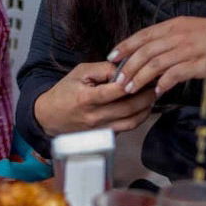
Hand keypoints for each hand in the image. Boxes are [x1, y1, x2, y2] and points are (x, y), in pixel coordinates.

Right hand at [34, 62, 157, 135]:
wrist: (49, 117)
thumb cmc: (65, 92)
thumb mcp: (79, 73)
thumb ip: (103, 69)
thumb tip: (124, 69)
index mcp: (86, 98)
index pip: (117, 90)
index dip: (134, 81)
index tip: (146, 73)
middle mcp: (94, 116)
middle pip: (129, 107)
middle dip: (147, 95)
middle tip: (156, 84)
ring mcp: (100, 129)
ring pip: (132, 121)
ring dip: (146, 109)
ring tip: (152, 96)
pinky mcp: (103, 136)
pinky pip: (126, 128)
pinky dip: (138, 118)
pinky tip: (142, 107)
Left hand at [110, 16, 205, 96]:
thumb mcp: (190, 29)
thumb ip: (170, 39)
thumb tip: (151, 53)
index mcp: (173, 26)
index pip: (142, 36)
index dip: (125, 46)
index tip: (112, 57)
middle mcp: (177, 36)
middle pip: (144, 52)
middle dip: (128, 67)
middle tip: (118, 80)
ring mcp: (188, 50)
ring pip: (155, 64)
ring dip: (140, 78)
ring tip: (130, 89)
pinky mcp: (199, 64)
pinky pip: (175, 74)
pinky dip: (163, 83)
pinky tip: (156, 92)